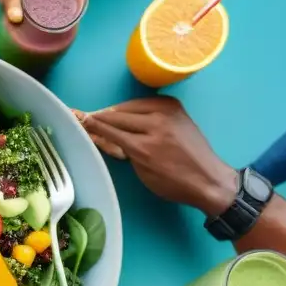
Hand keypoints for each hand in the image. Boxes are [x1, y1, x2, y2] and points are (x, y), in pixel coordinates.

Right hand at [74, 97, 237, 215]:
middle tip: (85, 116)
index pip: (110, 130)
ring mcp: (166, 112)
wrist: (208, 178)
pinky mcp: (174, 106)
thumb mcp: (142, 172)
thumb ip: (124, 151)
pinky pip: (146, 102)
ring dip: (115, 111)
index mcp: (144, 146)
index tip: (77, 118)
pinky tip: (125, 112)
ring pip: (130, 106)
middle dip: (100, 116)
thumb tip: (105, 137)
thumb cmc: (173, 184)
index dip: (92, 124)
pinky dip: (133, 106)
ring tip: (103, 115)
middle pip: (117, 115)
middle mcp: (154, 124)